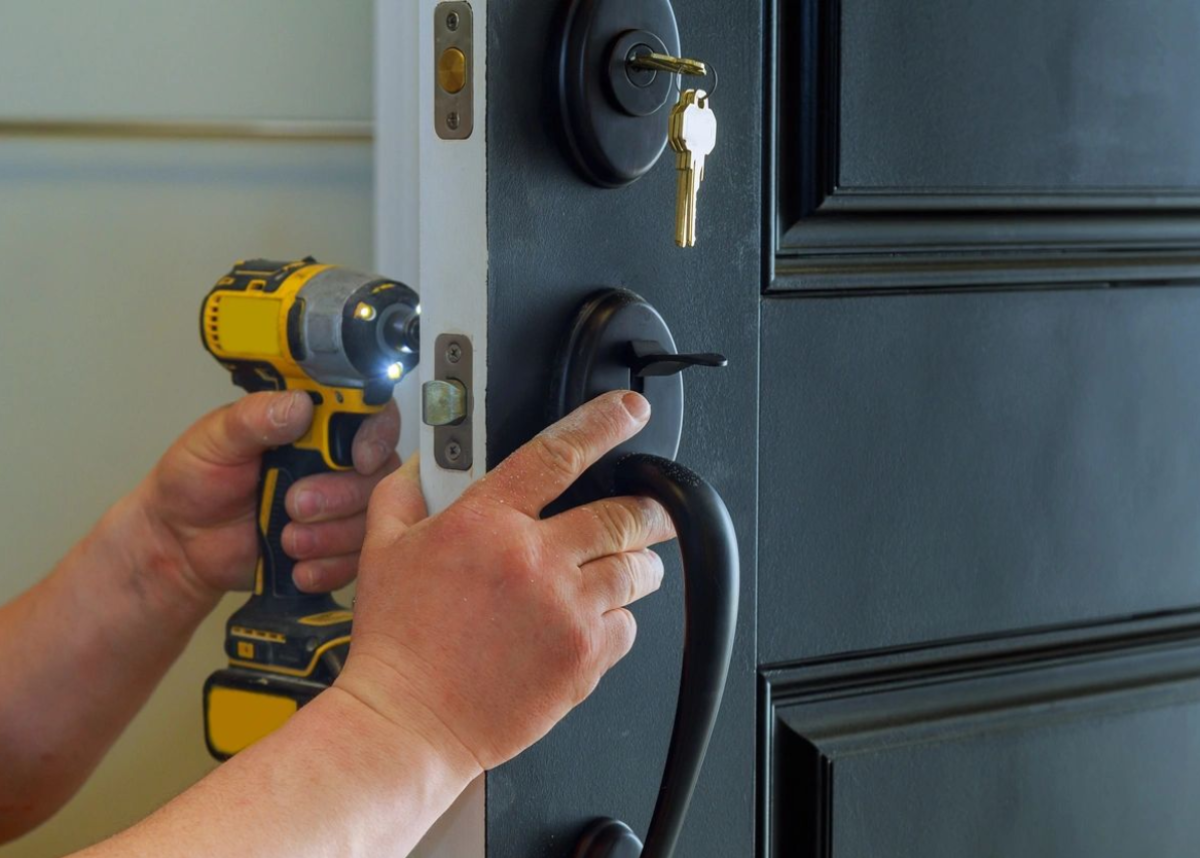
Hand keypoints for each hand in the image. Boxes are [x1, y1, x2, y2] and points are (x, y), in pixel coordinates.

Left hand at [132, 390, 402, 601]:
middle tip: (294, 505)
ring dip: (332, 536)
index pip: (370, 416)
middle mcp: (334, 462)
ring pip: (370, 518)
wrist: (180, 545)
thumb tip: (298, 405)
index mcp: (312, 425)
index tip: (358, 458)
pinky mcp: (334, 547)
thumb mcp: (214, 440)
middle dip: (340, 496)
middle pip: (378, 474)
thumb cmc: (193, 483)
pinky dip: (329, 567)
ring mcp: (338, 506)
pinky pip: (357, 559)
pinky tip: (298, 567)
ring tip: (288, 540)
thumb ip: (254, 418)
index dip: (376, 436)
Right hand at [336, 390, 674, 773]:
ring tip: (626, 568)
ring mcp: (565, 609)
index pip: (558, 453)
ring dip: (639, 562)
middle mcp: (534, 559)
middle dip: (648, 508)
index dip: (603, 424)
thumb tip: (423, 463)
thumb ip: (404, 493)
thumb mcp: (381, 551)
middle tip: (652, 510)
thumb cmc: (396, 643)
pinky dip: (620, 619)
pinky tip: (593, 621)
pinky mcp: (583, 658)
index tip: (629, 412)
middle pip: (621, 513)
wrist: (407, 721)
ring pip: (636, 569)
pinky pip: (629, 625)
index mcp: (486, 521)